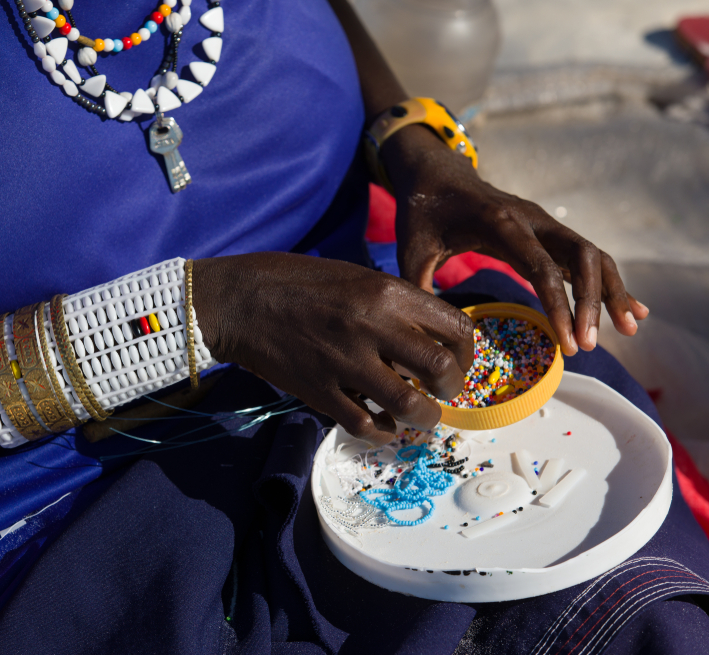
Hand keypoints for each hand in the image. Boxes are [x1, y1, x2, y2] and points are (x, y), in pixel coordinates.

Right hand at [193, 253, 473, 444]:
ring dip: (424, 419)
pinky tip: (382, 426)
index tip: (456, 364)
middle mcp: (373, 326)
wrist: (241, 299)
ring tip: (420, 417)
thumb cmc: (298, 281)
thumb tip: (430, 338)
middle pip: (441, 370)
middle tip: (441, 394)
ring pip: (409, 406)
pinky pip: (365, 424)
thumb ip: (395, 305)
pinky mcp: (319, 390)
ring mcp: (345, 361)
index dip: (467, 354)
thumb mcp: (356, 277)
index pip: (456, 328)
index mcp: (387, 292)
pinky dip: (382, 431)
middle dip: (452, 390)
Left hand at [382, 124, 648, 355]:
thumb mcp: (410, 249)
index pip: (540, 266)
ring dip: (611, 292)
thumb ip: (418, 286)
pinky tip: (630, 310)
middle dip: (592, 301)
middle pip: (581, 256)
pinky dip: (609, 283)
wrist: (435, 175)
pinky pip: (587, 258)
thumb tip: (427, 336)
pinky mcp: (548, 233)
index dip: (558, 304)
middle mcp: (532, 219)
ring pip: (593, 256)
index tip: (568, 341)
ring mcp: (544, 225)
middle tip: (590, 345)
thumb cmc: (422, 213)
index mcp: (500, 222)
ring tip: (630, 330)